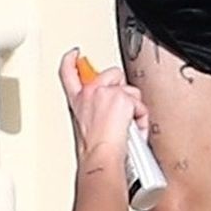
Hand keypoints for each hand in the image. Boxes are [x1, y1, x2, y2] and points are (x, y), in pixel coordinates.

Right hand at [59, 49, 148, 165]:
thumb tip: (106, 113)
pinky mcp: (122, 97)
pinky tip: (134, 128)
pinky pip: (140, 104)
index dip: (71, 60)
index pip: (68, 73)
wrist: (100, 156)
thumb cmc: (94, 150)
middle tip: (121, 110)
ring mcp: (107, 92)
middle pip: (112, 74)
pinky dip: (141, 117)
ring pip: (130, 89)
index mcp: (78, 100)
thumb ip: (94, 111)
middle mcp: (90, 92)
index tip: (74, 53)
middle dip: (121, 89)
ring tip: (126, 125)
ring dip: (133, 106)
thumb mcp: (86, 126)